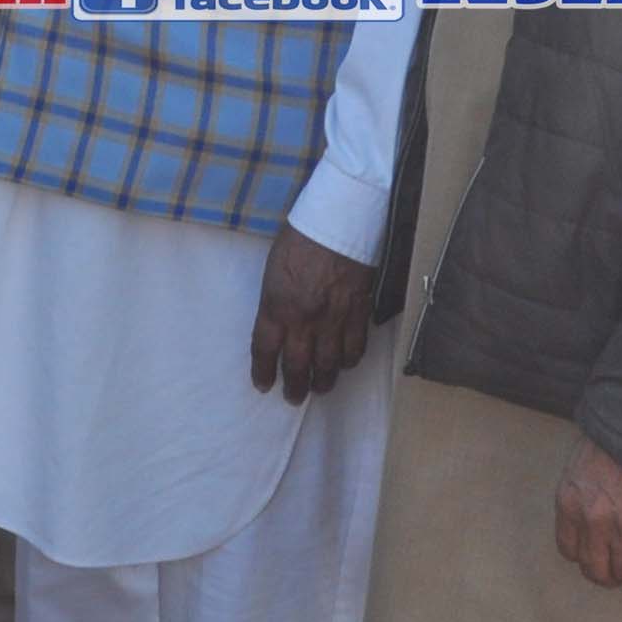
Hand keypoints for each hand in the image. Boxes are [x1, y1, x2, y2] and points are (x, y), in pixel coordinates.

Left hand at [246, 227, 372, 405]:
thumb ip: (274, 302)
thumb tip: (278, 325)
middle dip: (295, 387)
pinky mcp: (358, 314)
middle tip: (293, 399)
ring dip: (324, 381)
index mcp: (276, 306)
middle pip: (298, 366)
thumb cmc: (299, 239)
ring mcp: (333, 320)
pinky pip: (355, 348)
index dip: (262, 372)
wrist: (338, 223)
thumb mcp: (272, 271)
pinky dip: (350, 361)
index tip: (262, 385)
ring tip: (320, 388)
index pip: (264, 350)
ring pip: (330, 364)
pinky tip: (345, 364)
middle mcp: (304, 320)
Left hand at [553, 436, 621, 588]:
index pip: (569, 550)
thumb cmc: (616, 437)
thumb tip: (589, 519)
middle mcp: (593, 519)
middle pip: (597, 570)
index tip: (600, 558)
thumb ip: (582, 494)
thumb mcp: (581, 464)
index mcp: (569, 502)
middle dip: (612, 576)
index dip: (587, 559)